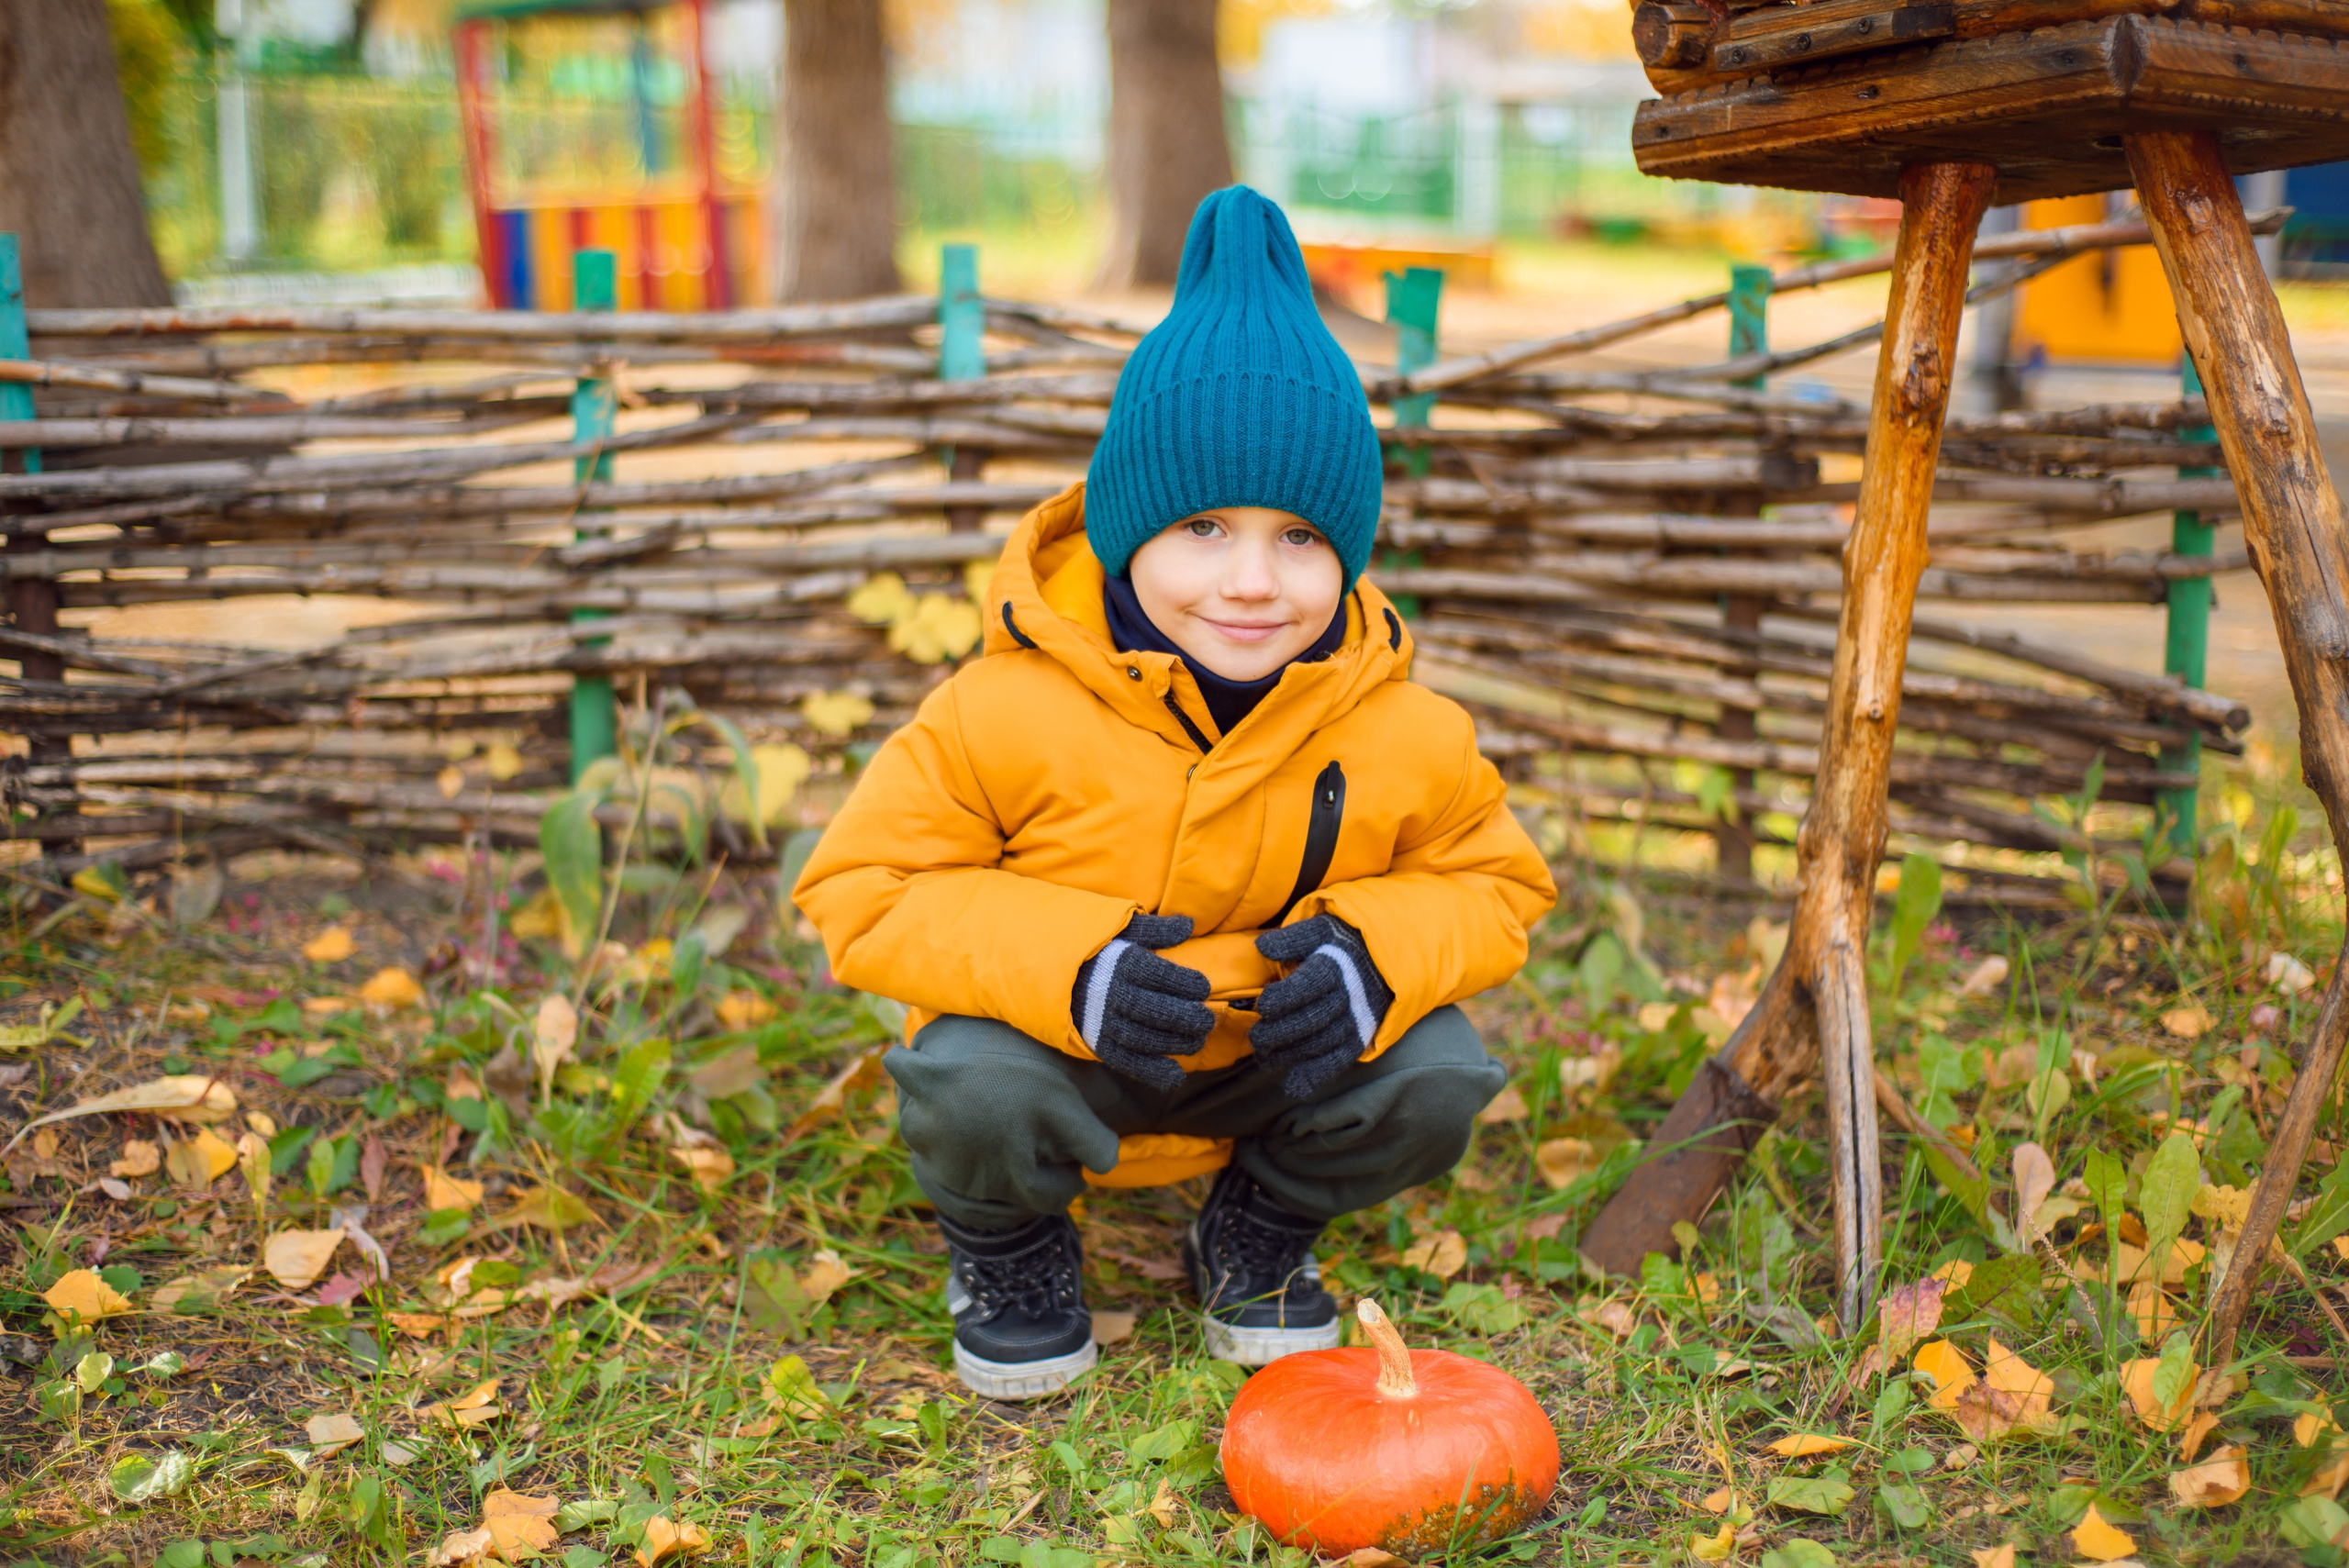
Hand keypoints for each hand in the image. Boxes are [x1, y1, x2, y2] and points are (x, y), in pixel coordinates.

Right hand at [1072, 913, 1214, 1091]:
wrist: (1055, 975)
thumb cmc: (1099, 950)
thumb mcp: (1122, 930)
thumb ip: (1155, 929)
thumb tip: (1188, 925)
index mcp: (1120, 963)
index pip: (1158, 974)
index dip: (1186, 982)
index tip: (1203, 987)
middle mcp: (1110, 994)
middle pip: (1153, 1009)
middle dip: (1185, 1017)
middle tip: (1206, 1020)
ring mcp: (1102, 1022)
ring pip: (1142, 1037)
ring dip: (1173, 1043)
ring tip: (1196, 1041)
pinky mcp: (1097, 1044)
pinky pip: (1125, 1061)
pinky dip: (1150, 1072)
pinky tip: (1175, 1076)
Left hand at [1250, 915, 1393, 1098]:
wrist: (1383, 960)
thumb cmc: (1341, 943)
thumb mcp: (1320, 929)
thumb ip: (1292, 939)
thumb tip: (1262, 947)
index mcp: (1337, 966)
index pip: (1310, 984)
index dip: (1284, 997)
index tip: (1263, 1003)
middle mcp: (1350, 996)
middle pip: (1313, 1018)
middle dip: (1280, 1031)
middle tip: (1256, 1037)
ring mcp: (1357, 1020)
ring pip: (1322, 1042)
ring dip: (1292, 1054)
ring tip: (1265, 1057)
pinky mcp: (1361, 1037)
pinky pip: (1340, 1059)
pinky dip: (1318, 1074)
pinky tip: (1294, 1085)